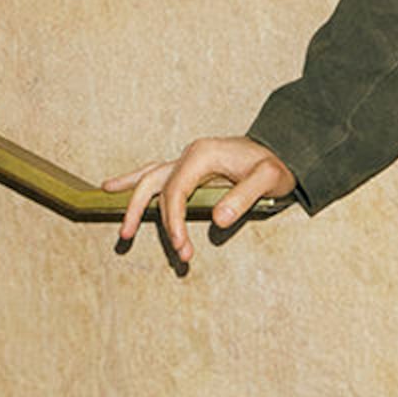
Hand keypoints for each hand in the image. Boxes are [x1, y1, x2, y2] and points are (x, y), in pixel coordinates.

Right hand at [102, 136, 295, 265]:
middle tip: (137, 239)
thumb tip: (217, 219)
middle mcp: (190, 156)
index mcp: (202, 156)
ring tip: (121, 228)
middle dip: (146, 216)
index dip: (173, 220)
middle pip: (155, 185)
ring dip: (132, 202)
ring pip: (149, 179)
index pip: (176, 191)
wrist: (283, 151)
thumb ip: (243, 196)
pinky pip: (157, 176)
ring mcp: (188, 162)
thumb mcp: (268, 178)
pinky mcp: (191, 170)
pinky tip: (114, 188)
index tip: (180, 245)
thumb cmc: (276, 165)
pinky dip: (136, 183)